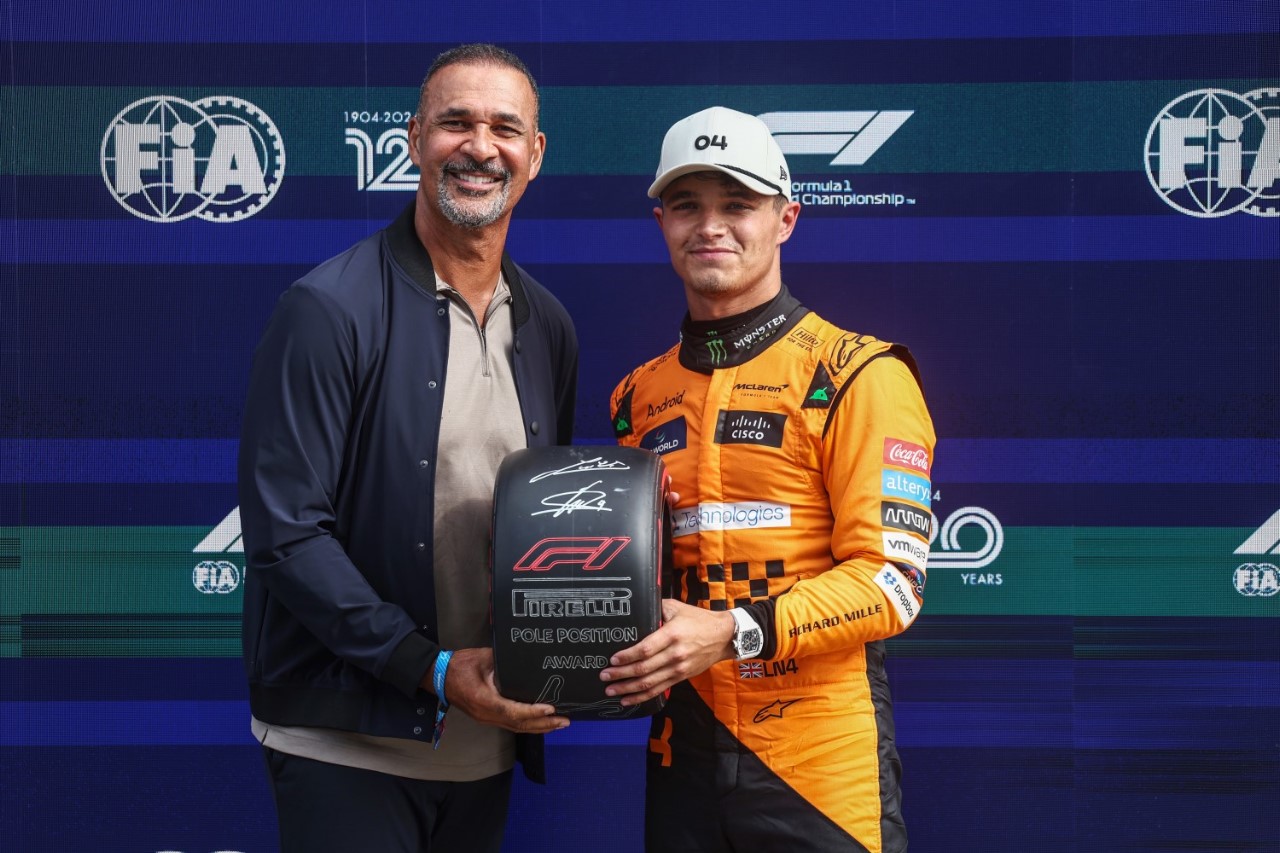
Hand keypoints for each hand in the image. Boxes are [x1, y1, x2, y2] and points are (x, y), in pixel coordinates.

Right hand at [441, 647, 569, 733]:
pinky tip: (541, 723)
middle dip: (543, 724)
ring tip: (558, 724)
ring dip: (539, 727)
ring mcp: (486, 718)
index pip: (512, 710)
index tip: (550, 709)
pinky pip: (511, 725)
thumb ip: (505, 662)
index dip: (532, 711)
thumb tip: (527, 661)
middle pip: (518, 724)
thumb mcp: (484, 658)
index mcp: (483, 700)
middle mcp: (486, 714)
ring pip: (516, 728)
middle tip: (564, 720)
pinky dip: (528, 725)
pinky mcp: (488, 717)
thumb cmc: (459, 665)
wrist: (439, 676)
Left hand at [598, 599, 733, 705]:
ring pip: (649, 683)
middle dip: (621, 674)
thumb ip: (654, 609)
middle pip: (644, 669)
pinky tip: (628, 700)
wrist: (723, 636)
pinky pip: (658, 690)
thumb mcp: (676, 608)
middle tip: (604, 676)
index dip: (627, 656)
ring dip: (628, 689)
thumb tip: (634, 610)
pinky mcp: (680, 678)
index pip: (645, 649)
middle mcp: (675, 654)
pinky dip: (642, 697)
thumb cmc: (697, 619)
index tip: (612, 659)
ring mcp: (678, 669)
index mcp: (672, 634)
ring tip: (611, 691)